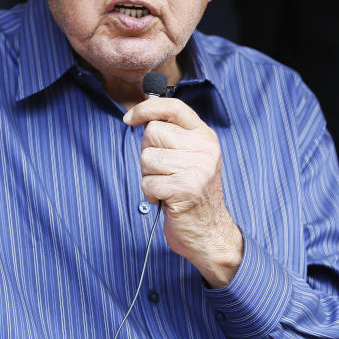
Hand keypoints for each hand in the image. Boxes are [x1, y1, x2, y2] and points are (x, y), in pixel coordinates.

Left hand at [124, 98, 242, 287]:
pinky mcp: (185, 189)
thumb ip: (172, 135)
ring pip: (147, 158)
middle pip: (153, 132)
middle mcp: (204, 149)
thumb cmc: (191, 192)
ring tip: (167, 186)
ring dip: (149, 176)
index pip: (173, 107)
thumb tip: (140, 117)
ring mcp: (197, 169)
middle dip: (148, 153)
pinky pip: (148, 182)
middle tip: (164, 171)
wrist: (209, 231)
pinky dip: (151, 194)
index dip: (146, 108)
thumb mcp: (190, 156)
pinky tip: (166, 200)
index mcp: (205, 136)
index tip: (129, 119)